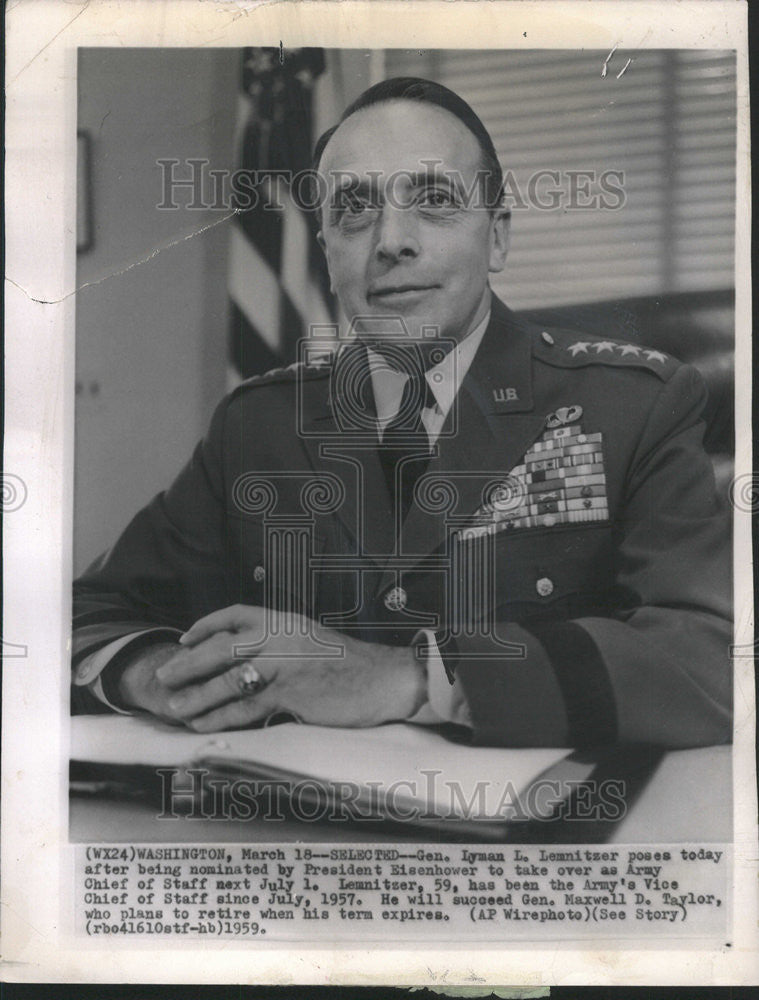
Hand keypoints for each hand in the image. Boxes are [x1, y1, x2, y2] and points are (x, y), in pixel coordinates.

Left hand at [120, 605, 426, 731]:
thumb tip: (244, 655)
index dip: (205, 626)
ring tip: (175, 707)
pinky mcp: (291, 694)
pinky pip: (246, 707)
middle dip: (188, 663)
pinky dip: (221, 717)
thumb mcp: (309, 639)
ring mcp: (284, 665)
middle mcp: (279, 637)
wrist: (383, 677)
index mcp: (283, 620)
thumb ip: (278, 642)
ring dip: (197, 695)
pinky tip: (204, 724)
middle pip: (221, 648)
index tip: (185, 638)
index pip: (233, 615)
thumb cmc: (347, 664)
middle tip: (165, 676)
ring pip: (228, 680)